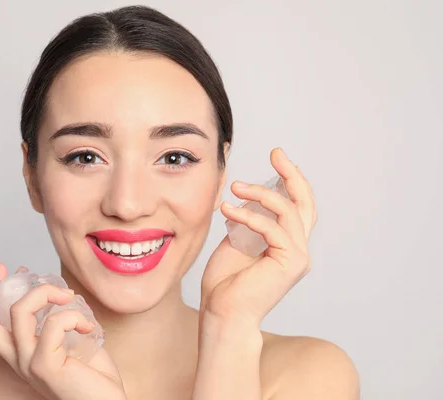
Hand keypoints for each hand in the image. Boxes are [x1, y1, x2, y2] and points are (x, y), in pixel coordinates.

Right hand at [0, 263, 126, 399]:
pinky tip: (88, 327)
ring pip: (21, 311)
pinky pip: (53, 323)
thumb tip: (52, 288)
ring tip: (70, 297)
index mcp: (22, 352)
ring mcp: (29, 364)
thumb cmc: (95, 376)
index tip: (2, 270)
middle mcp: (19, 360)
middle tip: (5, 268)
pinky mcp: (45, 366)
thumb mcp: (72, 338)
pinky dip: (74, 316)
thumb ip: (59, 317)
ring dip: (48, 292)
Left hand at [200, 147, 317, 327]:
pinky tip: (228, 210)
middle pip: (305, 203)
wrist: (222, 312)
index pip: (295, 206)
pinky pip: (273, 228)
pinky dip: (250, 215)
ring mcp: (297, 256)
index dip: (289, 180)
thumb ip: (247, 220)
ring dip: (260, 193)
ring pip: (288, 210)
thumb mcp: (236, 240)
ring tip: (236, 187)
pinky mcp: (290, 262)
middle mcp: (297, 249)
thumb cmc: (225, 282)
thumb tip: (247, 195)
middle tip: (277, 153)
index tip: (276, 158)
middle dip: (292, 174)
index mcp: (286, 244)